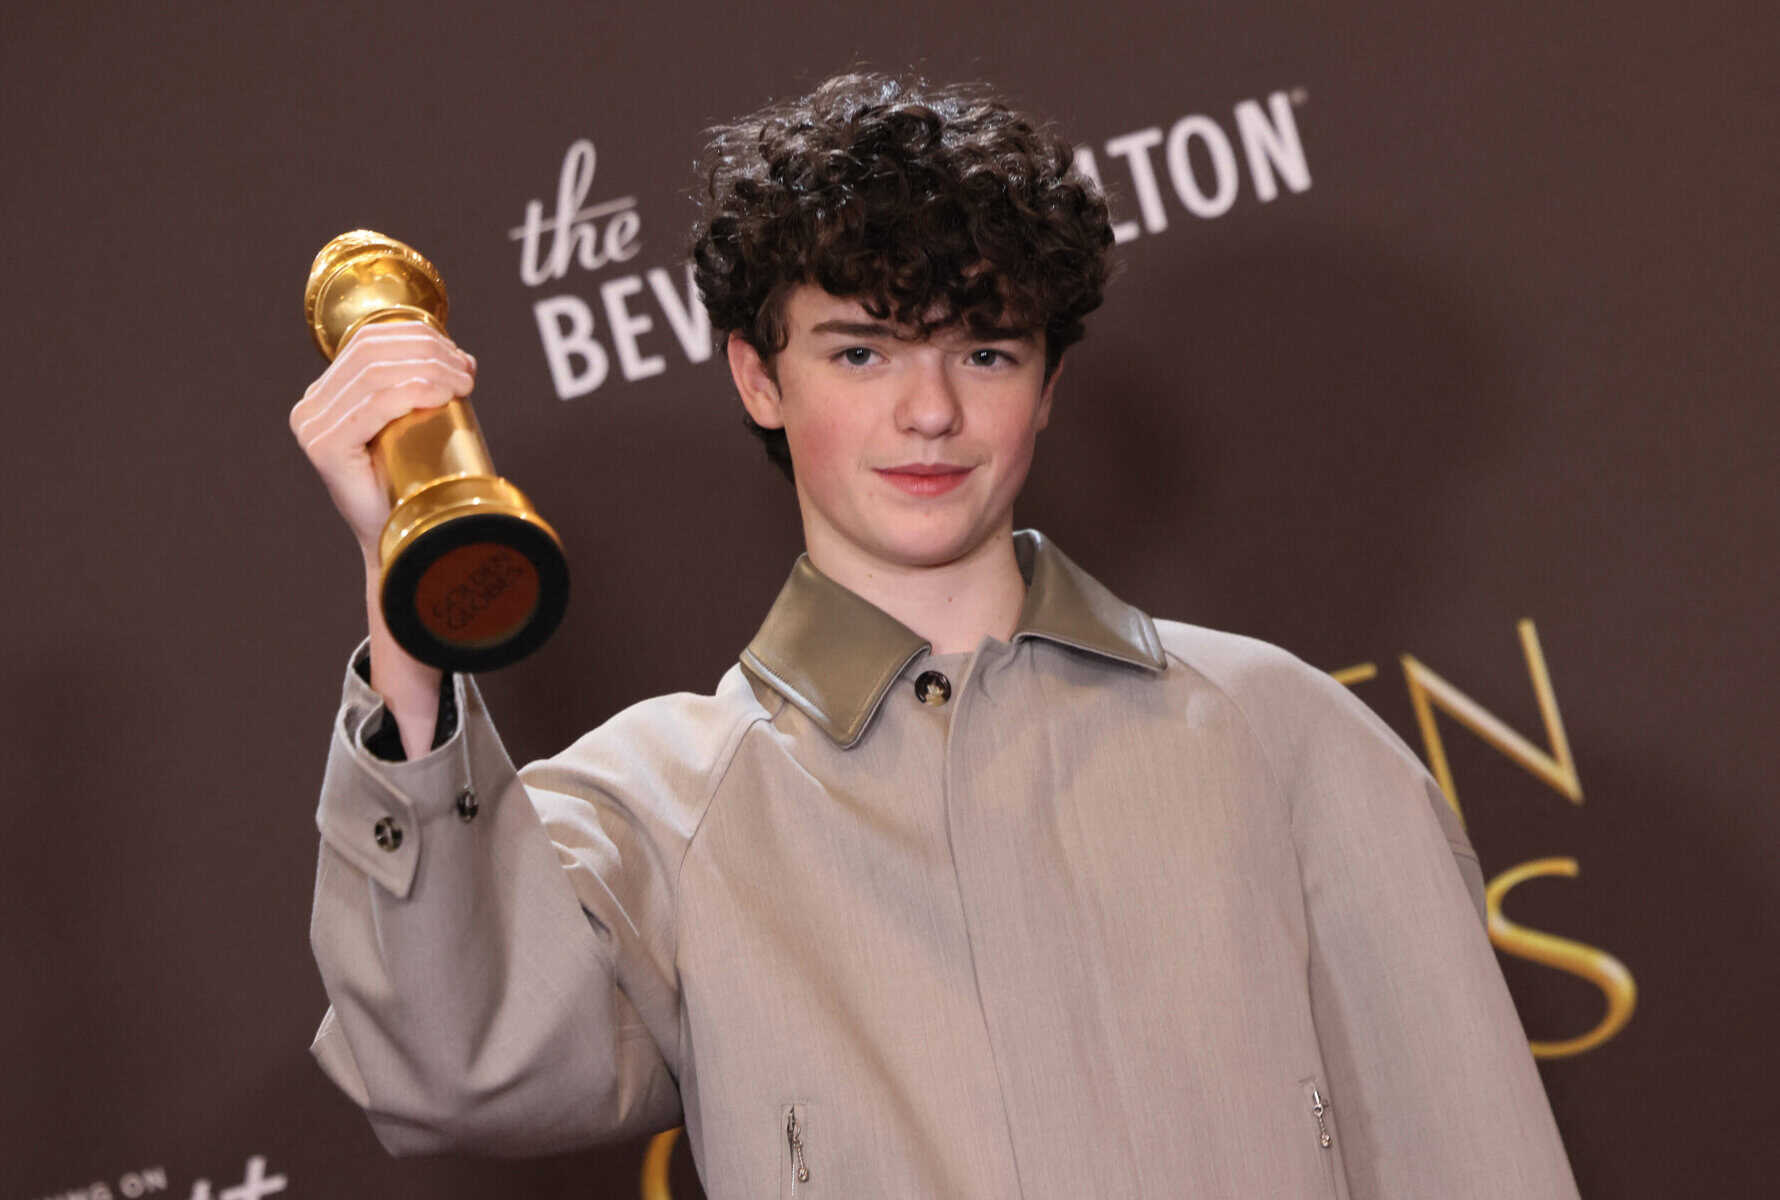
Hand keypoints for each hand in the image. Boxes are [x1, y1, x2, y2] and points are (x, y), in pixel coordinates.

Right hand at [288, 321, 476, 558]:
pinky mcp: (325, 447)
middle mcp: (310, 406)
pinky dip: (413, 392)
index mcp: (325, 394)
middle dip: (429, 351)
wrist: (397, 539)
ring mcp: (312, 427)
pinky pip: (374, 405)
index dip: (418, 336)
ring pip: (377, 374)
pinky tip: (442, 394)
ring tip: (464, 383)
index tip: (460, 357)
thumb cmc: (410, 484)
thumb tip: (462, 356)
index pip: (368, 342)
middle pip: (373, 352)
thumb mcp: (412, 423)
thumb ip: (420, 386)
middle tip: (468, 372)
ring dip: (430, 369)